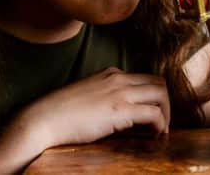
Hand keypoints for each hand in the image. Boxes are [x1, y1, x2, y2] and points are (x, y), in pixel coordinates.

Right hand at [0, 67, 169, 173]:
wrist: (42, 120)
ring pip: (161, 94)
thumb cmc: (59, 114)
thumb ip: (104, 98)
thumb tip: (115, 115)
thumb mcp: (86, 96)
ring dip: (167, 113)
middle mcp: (118, 79)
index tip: (153, 113)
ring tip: (161, 131)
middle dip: (166, 102)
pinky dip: (161, 124)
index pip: (144, 78)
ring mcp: (121, 93)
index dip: (153, 96)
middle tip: (163, 122)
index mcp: (110, 74)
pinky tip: (157, 136)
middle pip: (158, 83)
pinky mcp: (121, 110)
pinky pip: (154, 113)